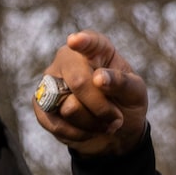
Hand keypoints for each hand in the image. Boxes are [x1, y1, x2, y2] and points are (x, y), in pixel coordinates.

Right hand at [33, 31, 148, 156]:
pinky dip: (76, 133)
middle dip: (100, 106)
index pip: (90, 42)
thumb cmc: (125, 103)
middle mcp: (68, 60)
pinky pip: (55, 123)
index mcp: (96, 49)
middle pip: (78, 82)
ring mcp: (50, 81)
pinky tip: (87, 131)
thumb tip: (99, 78)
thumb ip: (122, 82)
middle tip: (116, 118)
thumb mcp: (135, 92)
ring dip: (91, 122)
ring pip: (69, 107)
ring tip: (102, 123)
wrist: (113, 131)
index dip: (83, 42)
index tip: (75, 41)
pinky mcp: (40, 104)